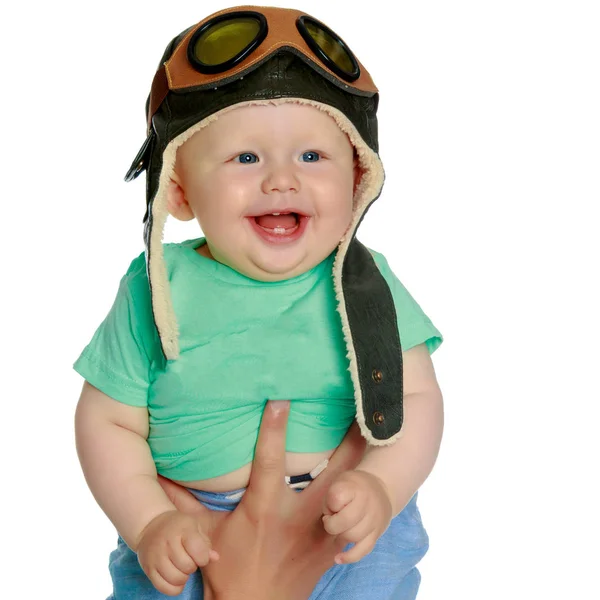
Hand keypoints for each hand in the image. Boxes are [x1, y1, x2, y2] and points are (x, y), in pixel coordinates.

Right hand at [136, 509, 218, 595]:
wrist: (151, 526)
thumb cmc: (178, 527)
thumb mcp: (194, 527)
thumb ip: (205, 542)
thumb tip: (215, 558)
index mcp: (183, 528)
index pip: (198, 550)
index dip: (203, 557)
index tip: (201, 554)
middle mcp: (167, 542)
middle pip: (187, 566)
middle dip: (193, 566)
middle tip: (190, 559)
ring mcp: (156, 556)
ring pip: (176, 579)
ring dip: (184, 577)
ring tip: (182, 568)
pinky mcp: (148, 569)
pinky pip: (164, 588)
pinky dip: (174, 587)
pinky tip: (175, 577)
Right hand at [158, 401, 366, 599]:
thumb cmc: (227, 569)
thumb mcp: (203, 534)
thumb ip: (183, 504)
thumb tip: (162, 477)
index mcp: (264, 507)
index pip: (269, 459)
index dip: (274, 427)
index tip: (281, 399)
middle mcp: (297, 516)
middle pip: (330, 472)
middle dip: (346, 443)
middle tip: (358, 414)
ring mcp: (319, 533)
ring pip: (350, 493)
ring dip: (361, 468)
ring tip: (374, 437)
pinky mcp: (332, 548)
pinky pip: (355, 520)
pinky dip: (363, 501)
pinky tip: (373, 483)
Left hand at [322, 470, 392, 564]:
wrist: (381, 488)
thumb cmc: (354, 486)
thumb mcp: (340, 482)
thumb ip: (331, 498)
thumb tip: (330, 520)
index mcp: (354, 487)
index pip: (336, 498)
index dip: (328, 504)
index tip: (331, 503)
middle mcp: (367, 503)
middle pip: (345, 520)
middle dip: (332, 524)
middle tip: (332, 518)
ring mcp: (374, 520)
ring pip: (353, 536)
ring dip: (340, 535)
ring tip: (340, 528)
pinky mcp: (378, 534)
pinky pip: (364, 550)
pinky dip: (349, 557)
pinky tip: (338, 558)